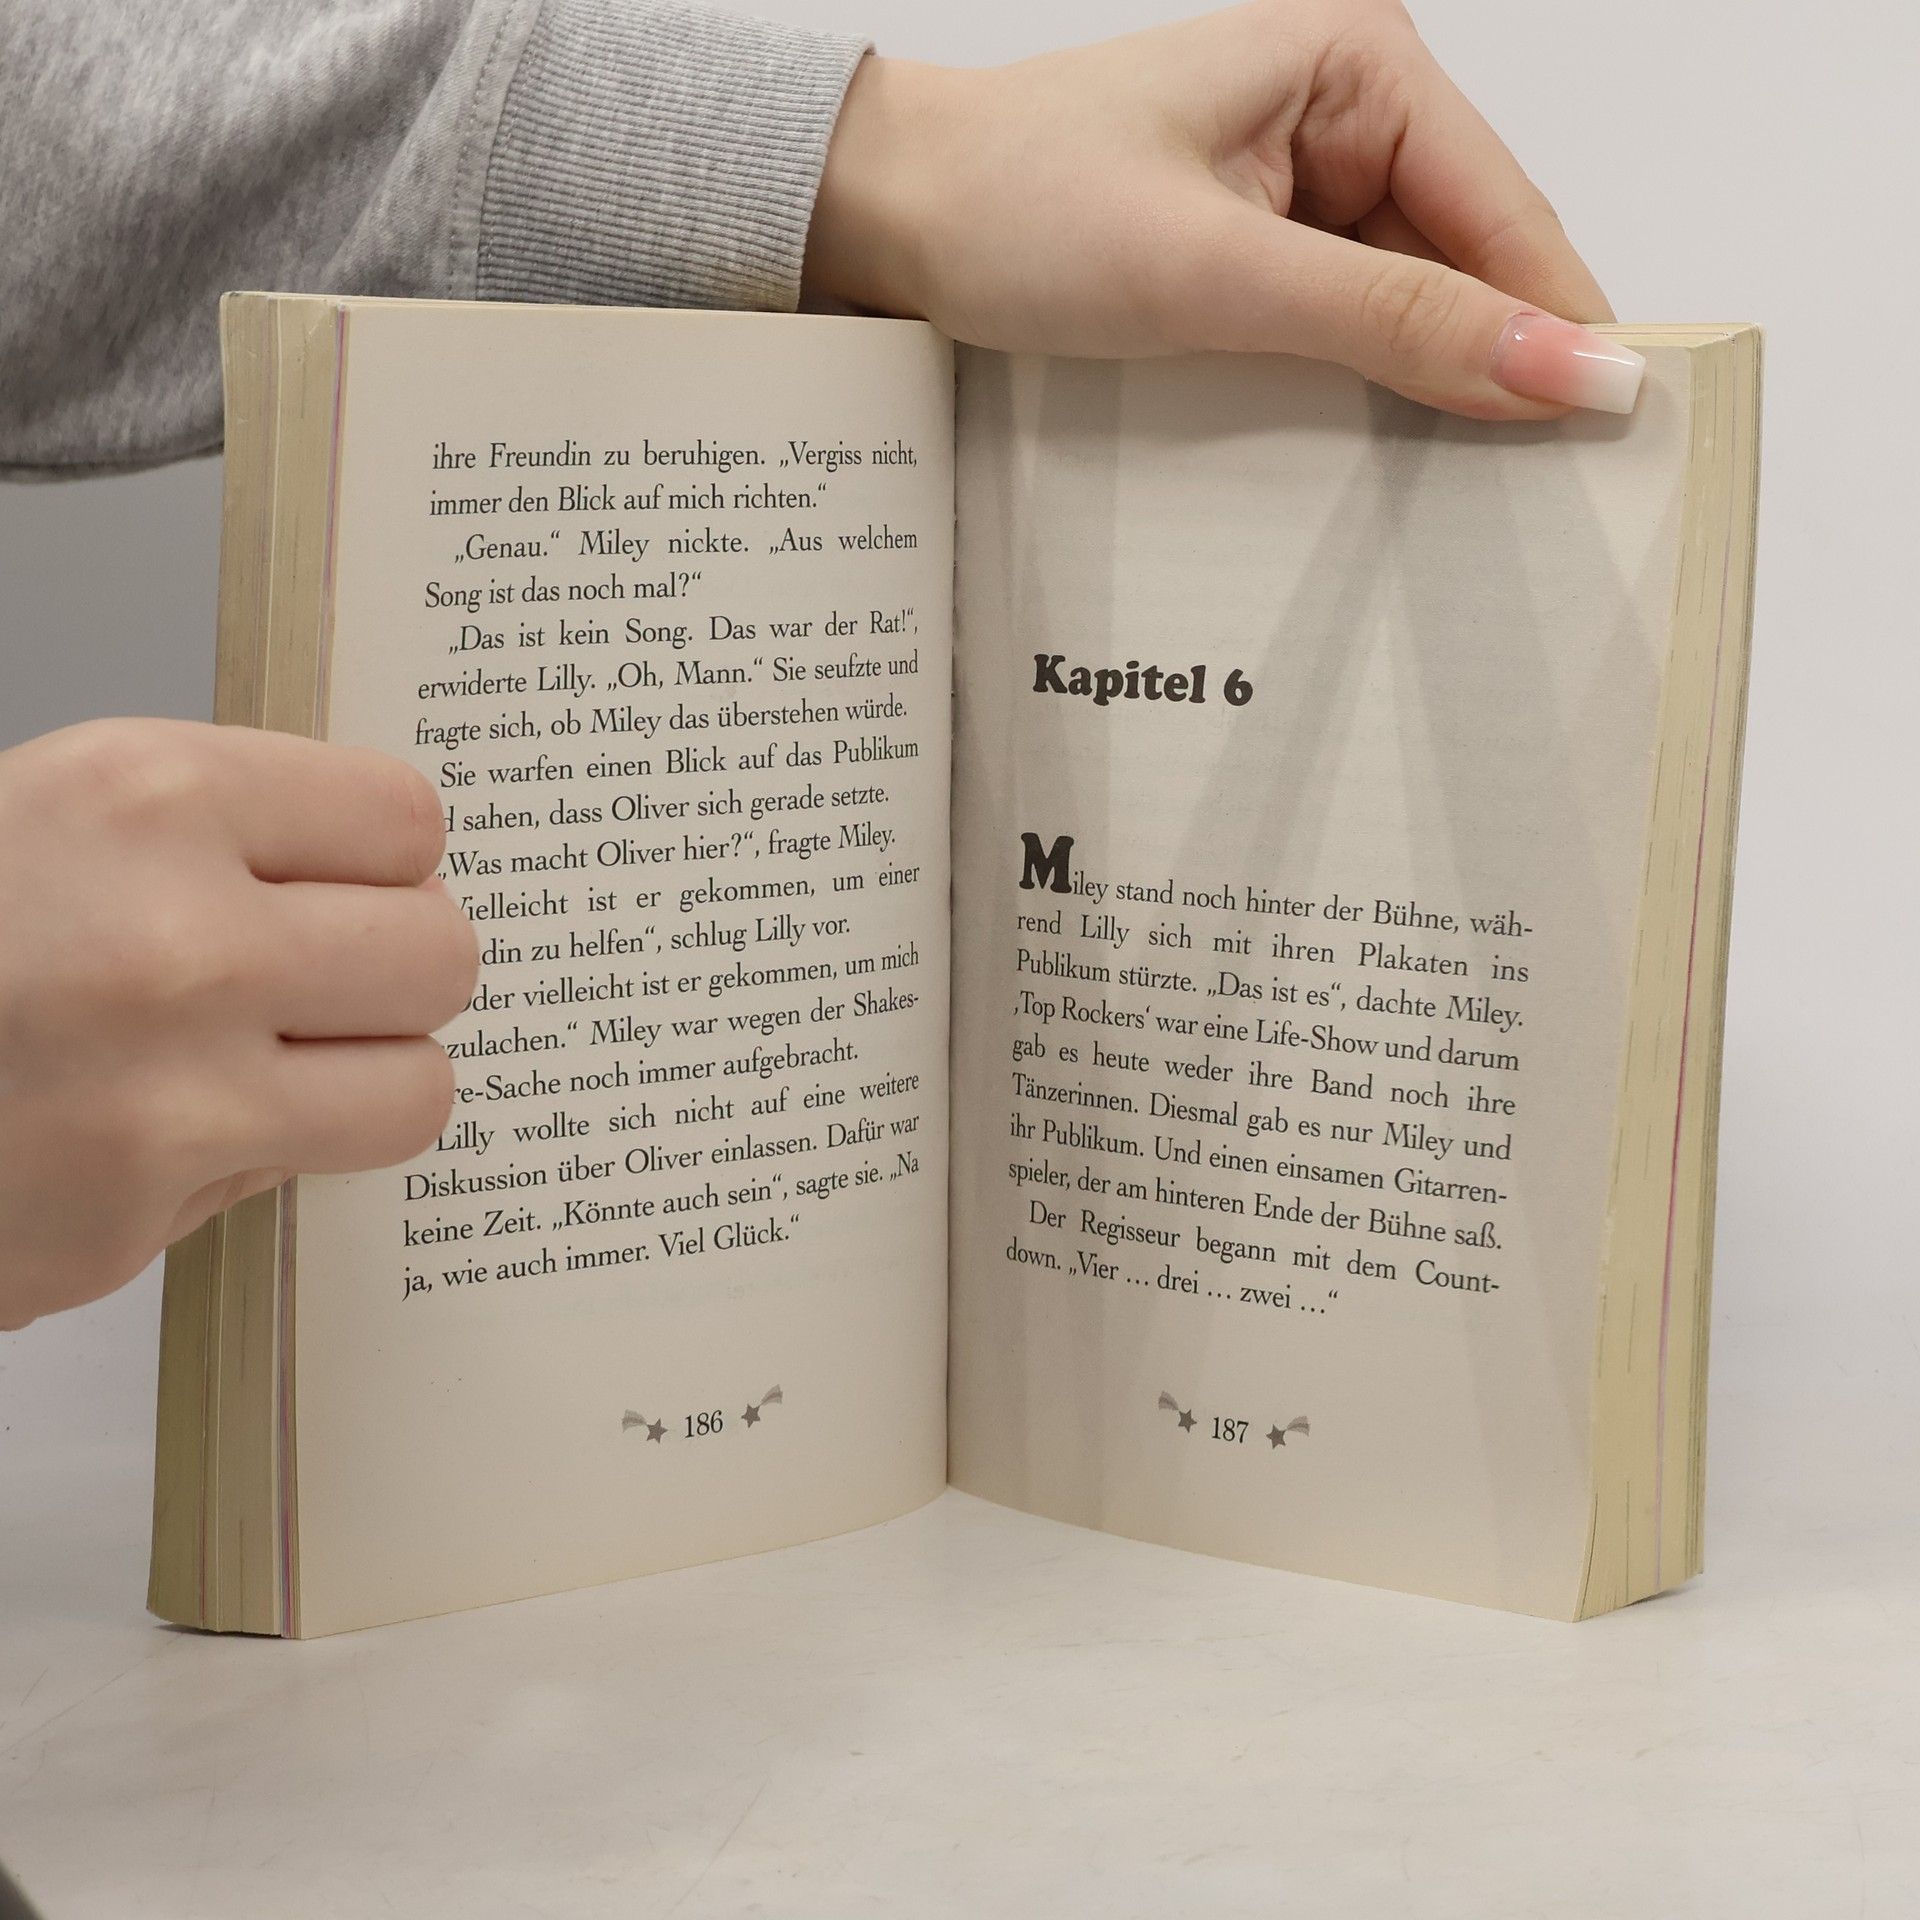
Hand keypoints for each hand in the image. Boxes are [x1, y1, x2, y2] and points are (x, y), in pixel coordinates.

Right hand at [0, 720, 477, 1329]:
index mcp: (145, 798)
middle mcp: (174, 941)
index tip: (353, 879)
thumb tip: (390, 884)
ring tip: (276, 1062)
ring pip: (418, 1088)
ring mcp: (165, 1099)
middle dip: (394, 969)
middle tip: (331, 980)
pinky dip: (247, 1157)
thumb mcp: (52, 821)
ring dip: (364, 1079)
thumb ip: (222, 842)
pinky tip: (153, 1128)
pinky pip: (293, 1175)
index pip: (405, 820)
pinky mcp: (139, 1220)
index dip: (384, 858)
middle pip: (442, 954)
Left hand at [806, 0, 1641, 417]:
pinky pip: (1335, 336)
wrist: (886, 219)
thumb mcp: (1215, 273)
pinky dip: (1350, 397)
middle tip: (1536, 496)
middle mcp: (1342, 120)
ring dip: (1417, 396)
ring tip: (1452, 496)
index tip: (1614, 432)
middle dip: (1490, 371)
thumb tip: (1557, 366)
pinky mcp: (1250, 258)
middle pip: (1465, 268)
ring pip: (1403, 313)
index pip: (1504, 213)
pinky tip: (1361, 460)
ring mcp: (1295, 195)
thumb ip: (1391, 324)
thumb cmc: (1014, 203)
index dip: (1560, 325)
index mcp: (1358, 69)